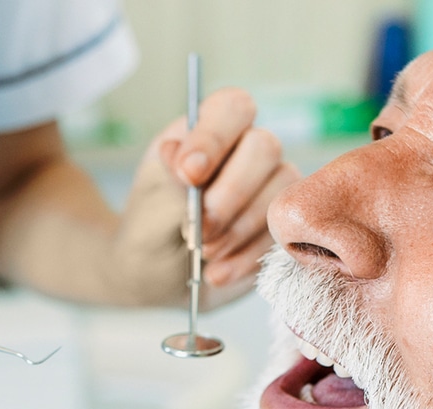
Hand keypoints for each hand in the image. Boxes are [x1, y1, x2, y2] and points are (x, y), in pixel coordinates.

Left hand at [113, 87, 300, 308]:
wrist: (158, 277)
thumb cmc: (150, 231)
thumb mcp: (149, 205)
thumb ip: (170, 183)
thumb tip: (183, 158)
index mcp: (209, 130)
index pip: (232, 108)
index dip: (215, 138)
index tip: (188, 174)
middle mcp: (247, 151)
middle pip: (265, 148)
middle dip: (228, 195)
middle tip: (196, 230)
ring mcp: (271, 188)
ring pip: (278, 194)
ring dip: (237, 231)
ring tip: (202, 253)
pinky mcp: (282, 227)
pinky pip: (282, 236)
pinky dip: (245, 259)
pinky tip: (216, 272)